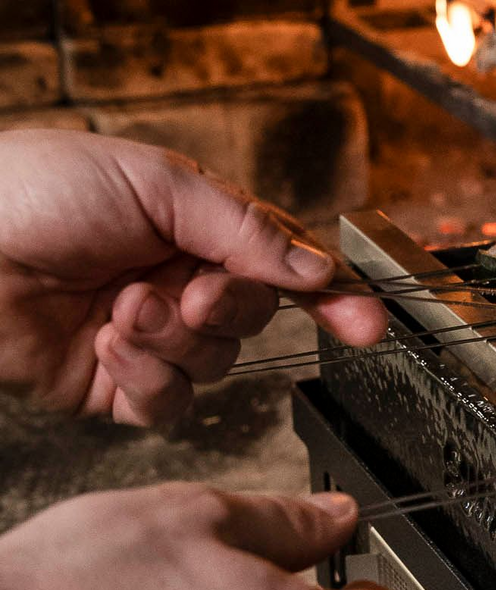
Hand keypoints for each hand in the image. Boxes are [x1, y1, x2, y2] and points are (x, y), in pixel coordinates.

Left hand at [0, 129, 387, 425]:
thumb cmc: (30, 190)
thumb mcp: (156, 184)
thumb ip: (248, 230)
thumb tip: (318, 269)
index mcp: (195, 227)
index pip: (285, 265)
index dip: (331, 294)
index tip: (366, 321)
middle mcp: (178, 283)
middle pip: (255, 320)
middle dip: (228, 310)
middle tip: (192, 296)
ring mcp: (149, 338)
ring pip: (216, 365)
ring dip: (173, 341)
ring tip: (121, 311)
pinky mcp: (115, 387)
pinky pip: (170, 405)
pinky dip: (147, 380)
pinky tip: (107, 346)